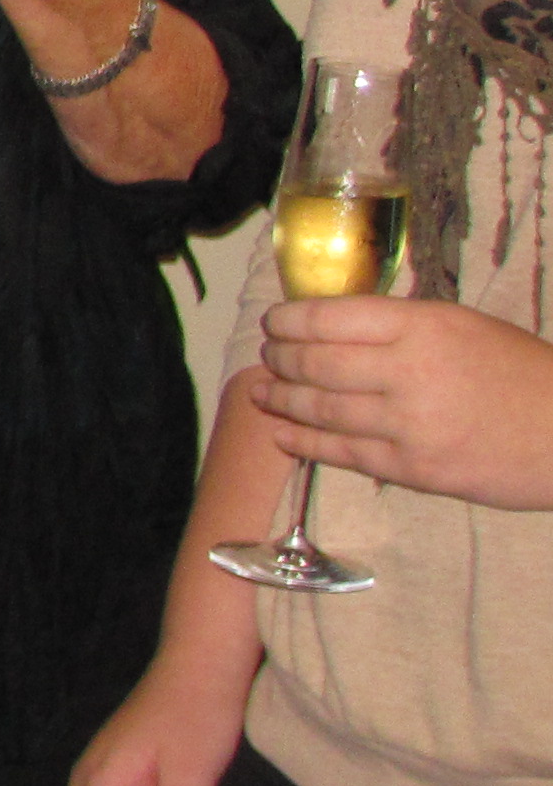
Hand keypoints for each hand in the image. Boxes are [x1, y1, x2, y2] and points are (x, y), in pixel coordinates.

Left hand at [256, 295, 552, 509]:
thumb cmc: (523, 374)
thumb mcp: (466, 327)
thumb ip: (403, 326)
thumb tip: (334, 326)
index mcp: (424, 325)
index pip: (330, 317)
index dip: (290, 322)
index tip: (274, 324)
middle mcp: (409, 371)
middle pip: (316, 362)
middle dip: (280, 359)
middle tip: (267, 357)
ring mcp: (408, 423)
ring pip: (320, 408)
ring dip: (280, 399)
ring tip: (261, 392)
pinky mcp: (414, 469)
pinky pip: (341, 452)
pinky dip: (302, 440)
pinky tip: (281, 433)